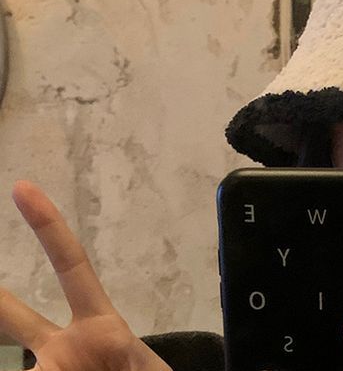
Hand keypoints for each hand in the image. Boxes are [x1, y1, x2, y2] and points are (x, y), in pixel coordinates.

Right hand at [0, 180, 170, 370]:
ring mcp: (55, 370)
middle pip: (15, 315)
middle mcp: (68, 349)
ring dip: (30, 363)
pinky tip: (41, 370)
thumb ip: (129, 365)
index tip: (24, 187)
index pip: (71, 266)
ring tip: (55, 364)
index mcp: (102, 326)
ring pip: (24, 362)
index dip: (48, 227)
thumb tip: (67, 365)